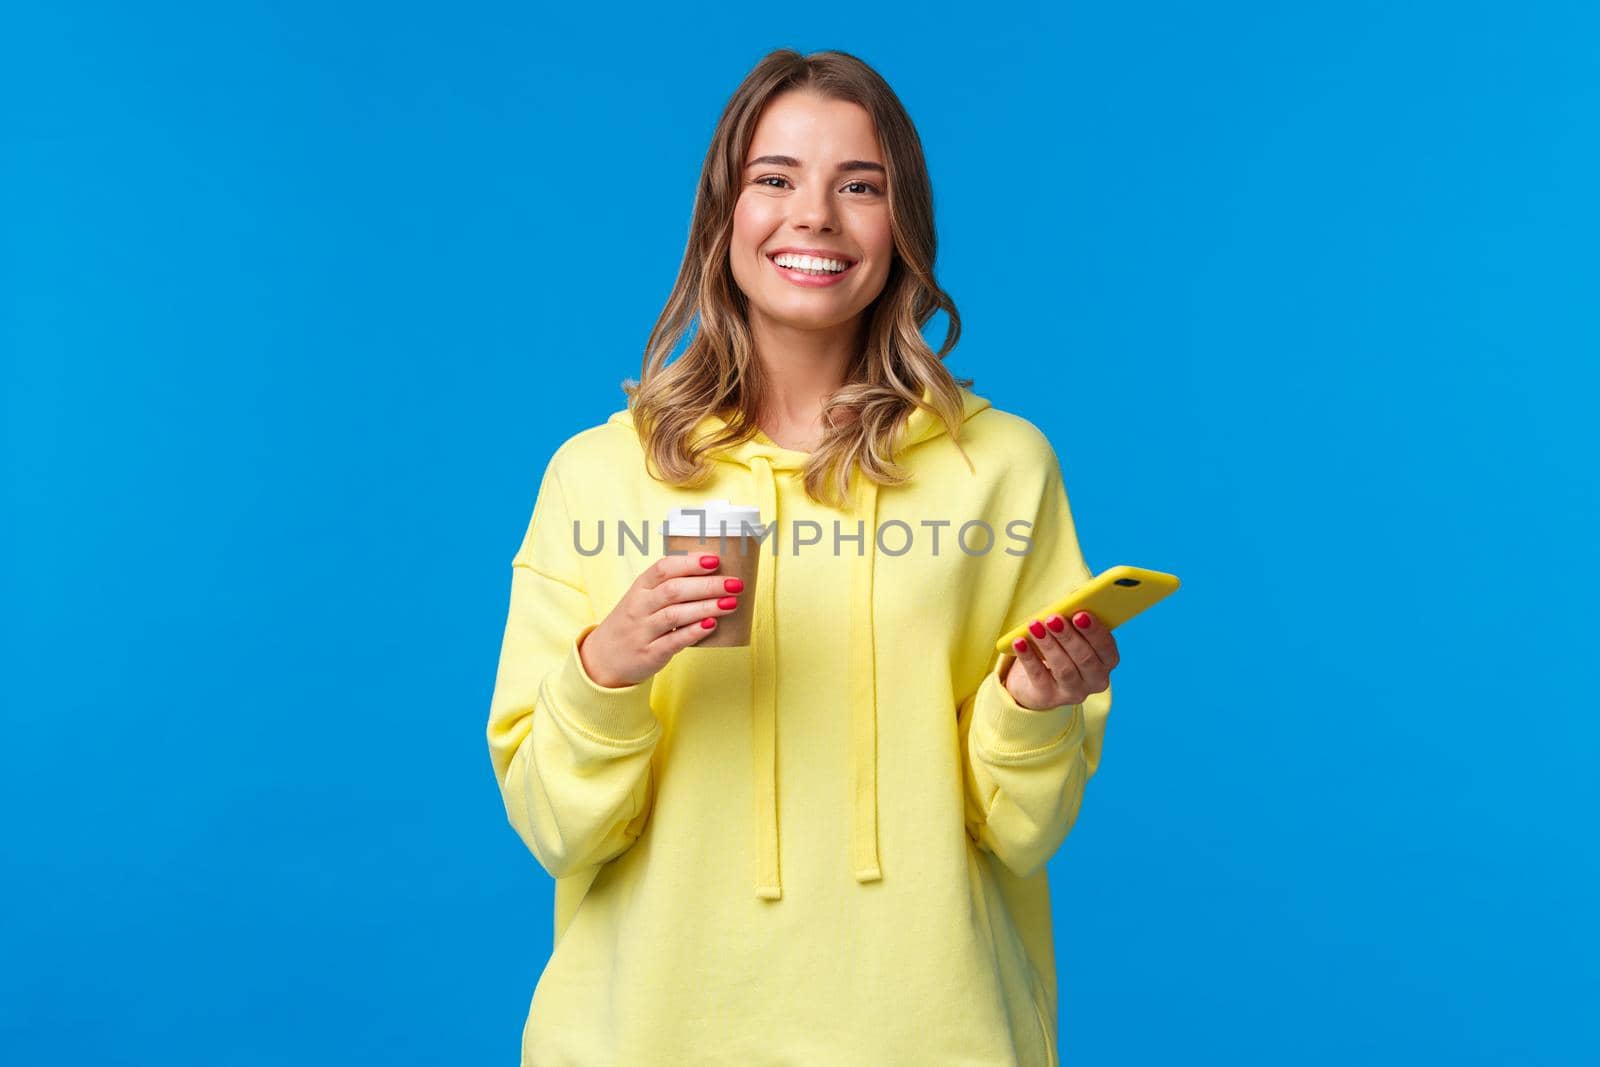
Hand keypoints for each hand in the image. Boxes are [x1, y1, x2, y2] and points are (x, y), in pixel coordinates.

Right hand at [578, 552, 745, 687]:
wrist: (602, 659)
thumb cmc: (633, 623)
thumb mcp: (642, 598)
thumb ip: (669, 586)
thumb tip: (714, 574)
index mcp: (639, 587)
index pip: (663, 568)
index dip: (690, 563)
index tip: (715, 560)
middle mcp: (639, 607)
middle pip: (674, 590)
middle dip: (708, 585)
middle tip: (735, 583)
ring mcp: (642, 631)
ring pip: (675, 615)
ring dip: (706, 607)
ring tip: (731, 603)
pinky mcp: (649, 654)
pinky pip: (673, 641)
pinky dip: (693, 632)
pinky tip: (712, 625)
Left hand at [1001, 611, 1118, 710]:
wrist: (1038, 681)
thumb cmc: (1061, 647)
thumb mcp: (1071, 630)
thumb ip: (1075, 613)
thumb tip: (1074, 594)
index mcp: (1107, 661)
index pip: (1107, 649)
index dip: (1095, 632)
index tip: (1080, 614)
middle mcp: (1095, 680)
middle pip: (1085, 659)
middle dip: (1068, 637)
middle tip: (1053, 618)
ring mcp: (1073, 692)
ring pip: (1063, 669)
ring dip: (1048, 645)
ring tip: (1035, 626)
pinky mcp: (1048, 697)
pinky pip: (1038, 676)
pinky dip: (1028, 658)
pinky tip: (1020, 642)